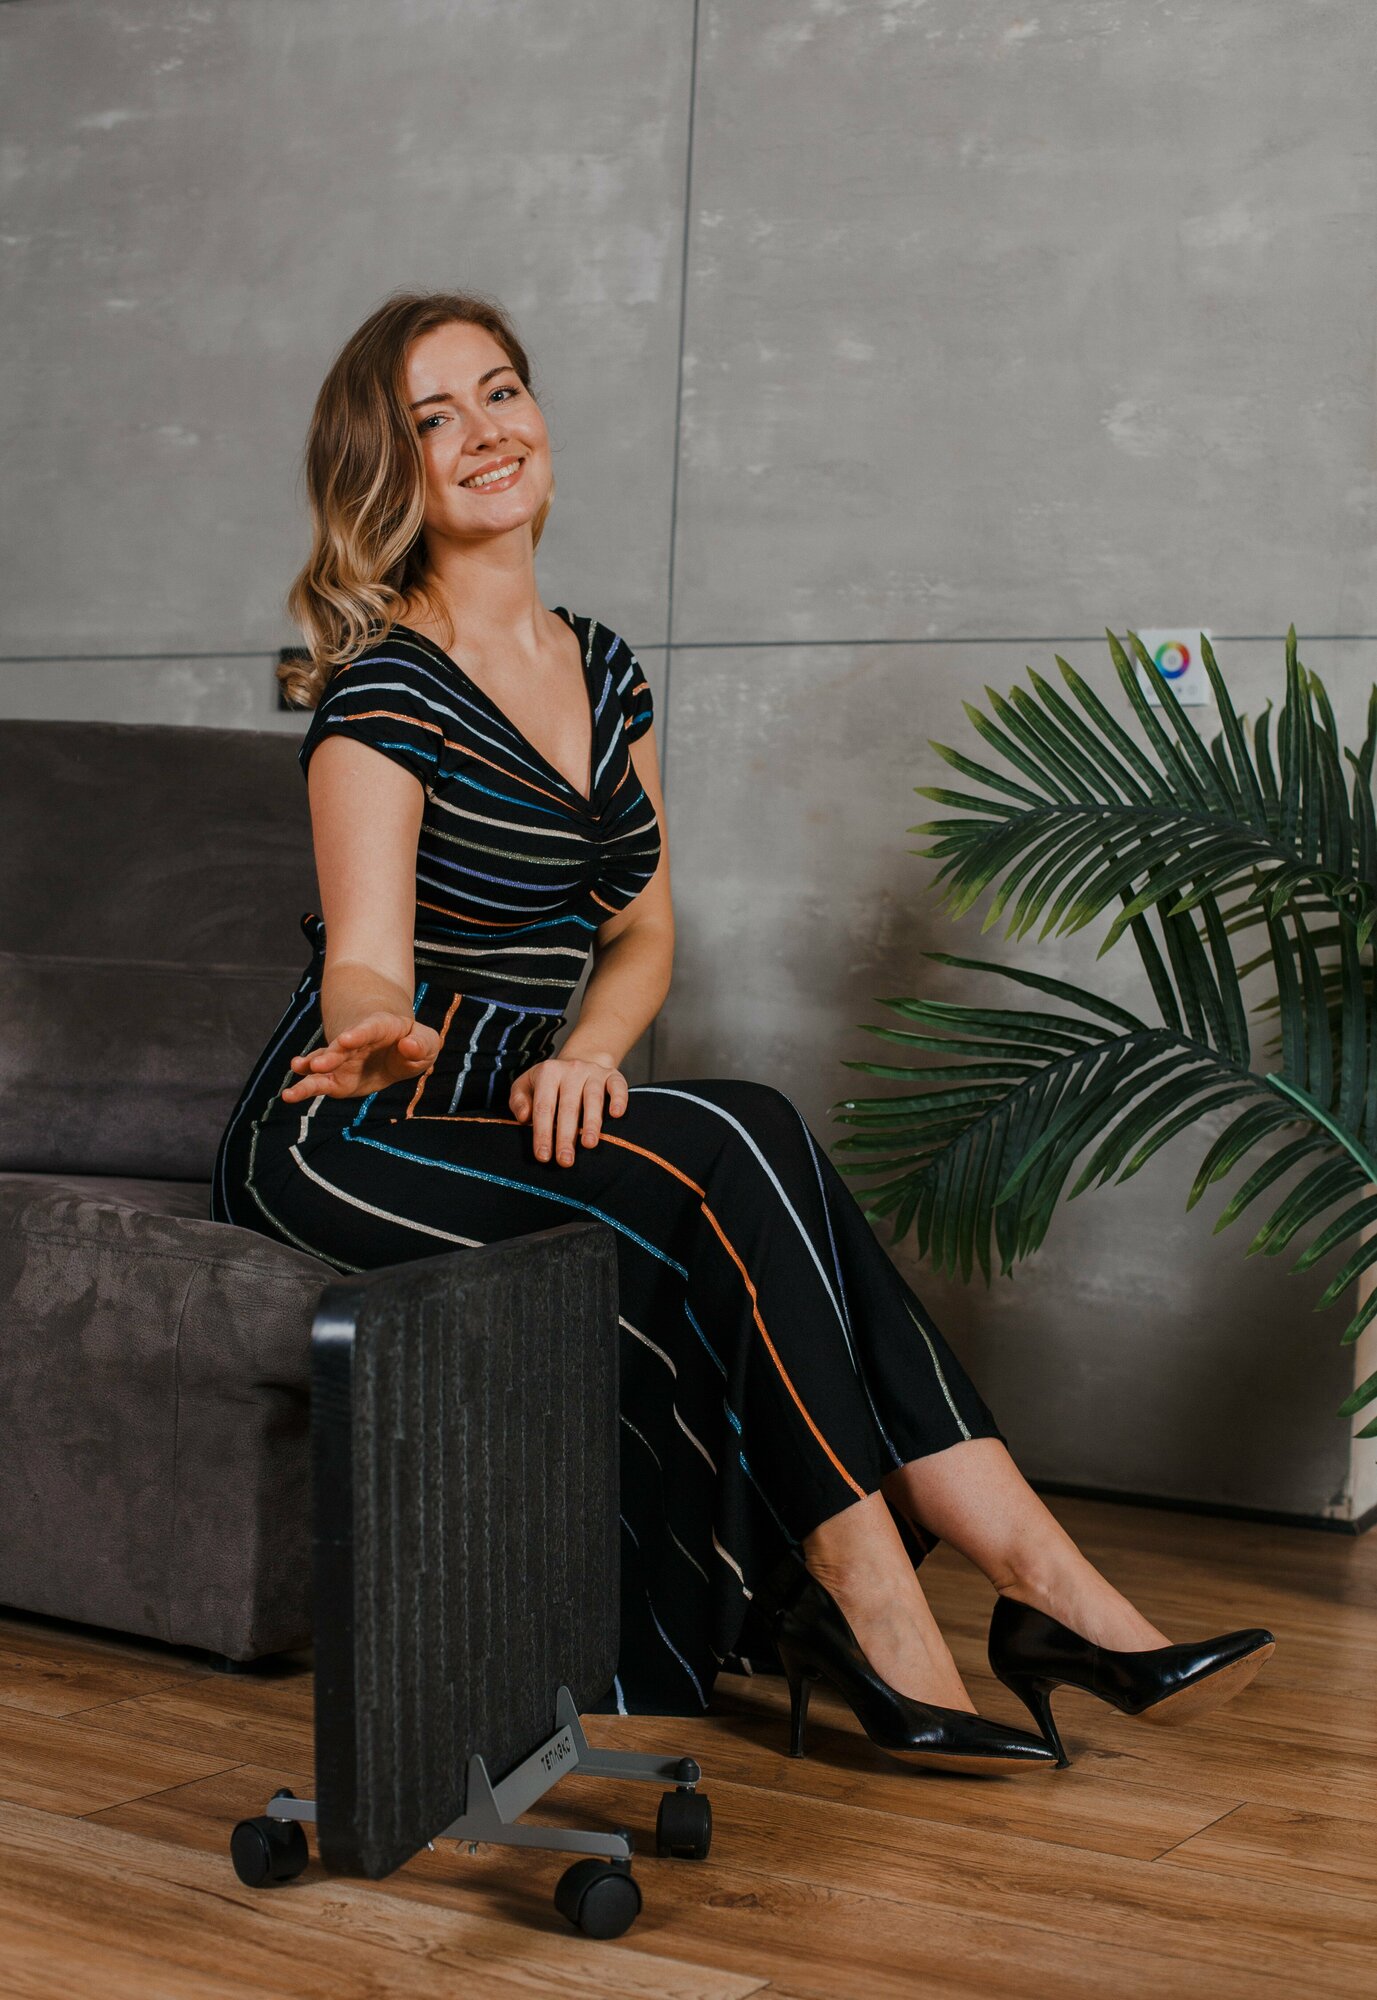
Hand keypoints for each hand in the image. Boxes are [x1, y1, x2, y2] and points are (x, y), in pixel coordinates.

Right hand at [280, 1011, 440, 1101]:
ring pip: (324, 1063)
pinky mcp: (336, 1079)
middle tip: (317, 1064)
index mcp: (380, 1028)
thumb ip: (422, 1044)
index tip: (345, 1040)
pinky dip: (306, 1086)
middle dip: (330, 1055)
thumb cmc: (412, 1044)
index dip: (357, 1034)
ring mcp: (343, 1060)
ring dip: (310, 1068)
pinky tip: (291, 1093)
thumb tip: (408, 1046)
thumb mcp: (426, 1043)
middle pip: (341, 1048)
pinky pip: (319, 1082)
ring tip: (296, 1071)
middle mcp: (356, 1043)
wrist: (394, 1048)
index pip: (369, 1029)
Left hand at [508, 1054, 627, 1166]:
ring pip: (593, 1098)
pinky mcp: (612, 1075)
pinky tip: (616, 1114)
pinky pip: (617, 1086)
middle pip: (568, 1106)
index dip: (543, 1133)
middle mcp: (571, 1070)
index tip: (543, 1157)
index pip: (543, 1107)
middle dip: (566, 1136)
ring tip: (589, 1144)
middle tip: (565, 1160)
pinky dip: (619, 1099)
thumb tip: (524, 1118)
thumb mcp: (525, 1086)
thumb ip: (518, 1101)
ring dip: (591, 1122)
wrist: (579, 1061)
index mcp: (548, 1073)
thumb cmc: (548, 1084)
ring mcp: (593, 1072)